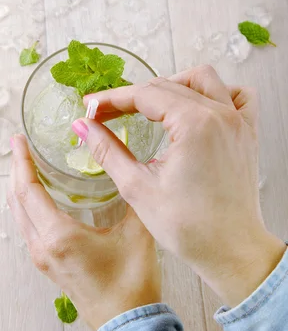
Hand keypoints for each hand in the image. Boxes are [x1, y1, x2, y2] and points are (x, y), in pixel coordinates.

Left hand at [7, 135, 160, 330]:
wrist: (126, 325)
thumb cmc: (130, 284)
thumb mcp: (136, 234)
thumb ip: (134, 197)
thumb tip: (135, 169)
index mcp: (58, 236)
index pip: (28, 190)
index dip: (21, 161)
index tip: (18, 140)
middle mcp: (42, 246)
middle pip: (16, 201)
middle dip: (16, 170)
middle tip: (20, 146)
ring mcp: (42, 258)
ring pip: (19, 215)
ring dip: (19, 188)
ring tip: (26, 166)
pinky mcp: (48, 265)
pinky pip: (27, 227)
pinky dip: (26, 205)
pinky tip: (39, 197)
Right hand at [73, 65, 285, 306]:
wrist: (230, 251)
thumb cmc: (189, 227)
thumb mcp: (138, 187)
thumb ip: (107, 150)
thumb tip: (83, 127)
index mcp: (194, 124)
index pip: (144, 95)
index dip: (111, 99)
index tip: (90, 107)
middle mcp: (220, 115)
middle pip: (167, 86)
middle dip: (132, 96)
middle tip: (106, 114)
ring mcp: (238, 122)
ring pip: (203, 79)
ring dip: (172, 84)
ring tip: (149, 105)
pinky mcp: (246, 134)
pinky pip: (237, 96)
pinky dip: (216, 92)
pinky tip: (197, 106)